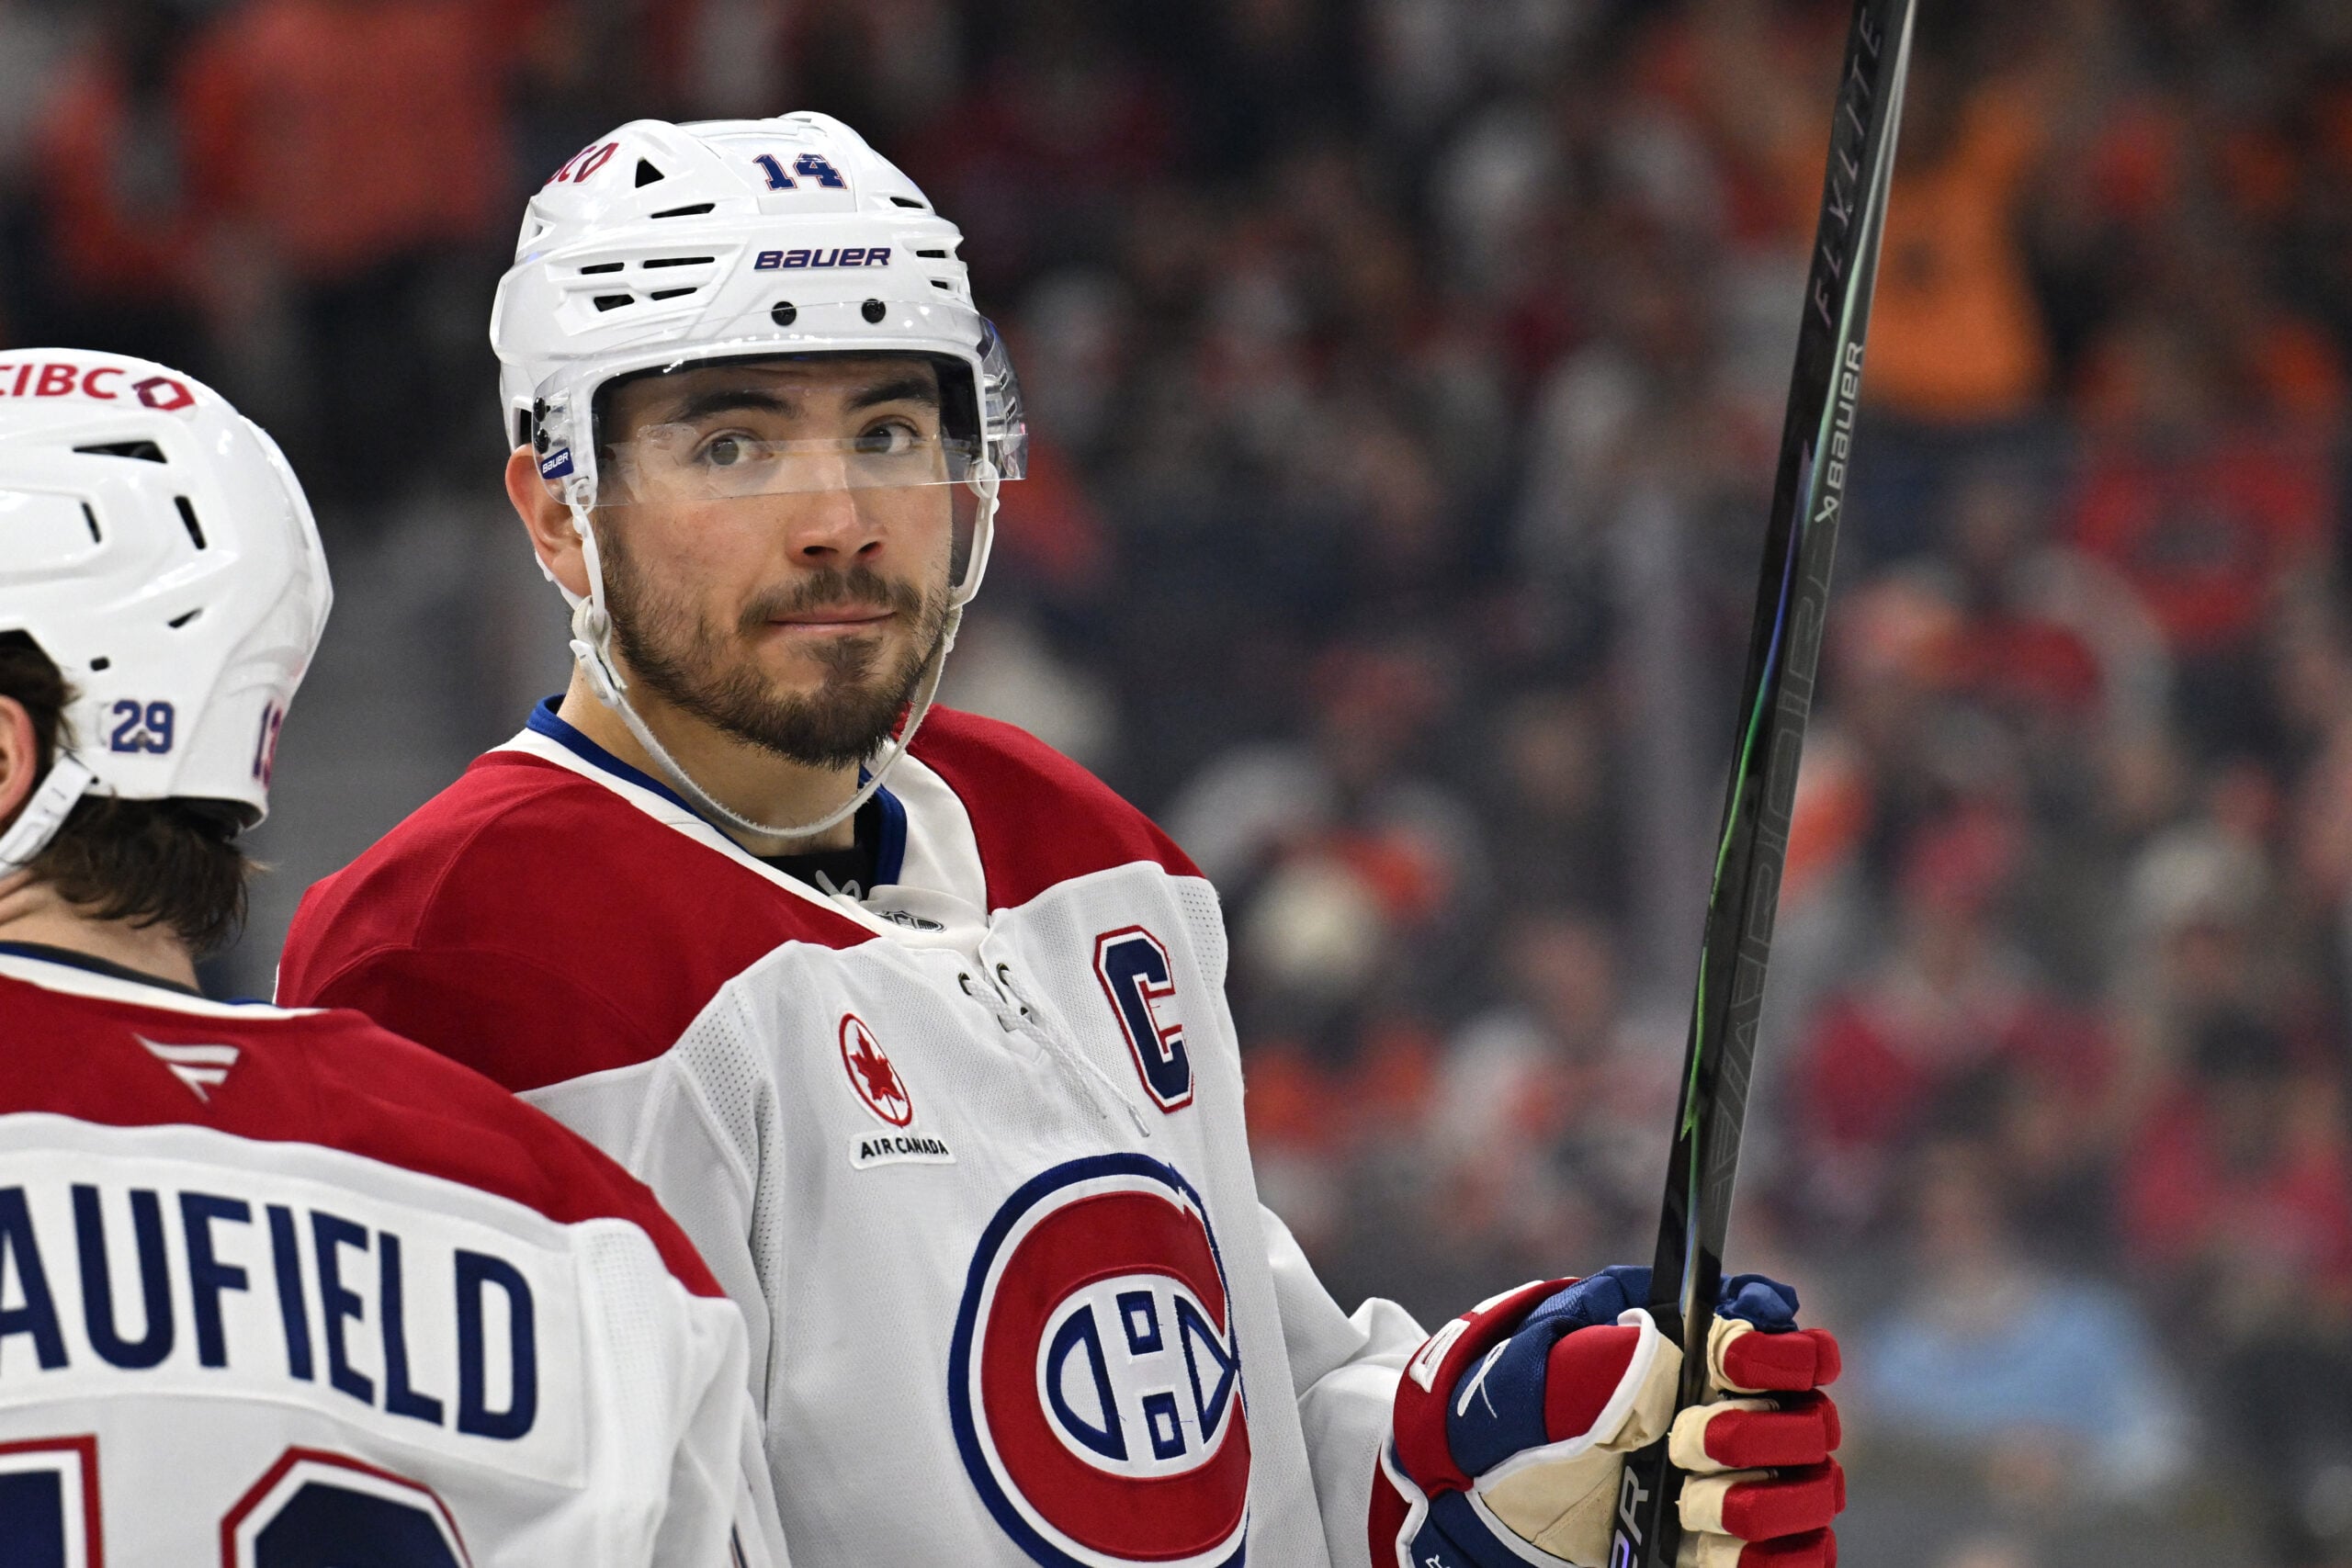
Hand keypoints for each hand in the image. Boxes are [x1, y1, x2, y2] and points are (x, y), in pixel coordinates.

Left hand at [1376, 1266, 1843, 1567]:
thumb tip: (1664, 1344)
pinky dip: (1772, 1558)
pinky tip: (1716, 1548)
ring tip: (1691, 1502)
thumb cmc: (1538, 1428)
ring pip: (1818, 1492)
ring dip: (1761, 1500)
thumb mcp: (1547, 1381)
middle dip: (1760, 1431)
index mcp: (1714, 1365)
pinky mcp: (1752, 1552)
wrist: (1510, 1509)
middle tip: (1689, 1439)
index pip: (1798, 1350)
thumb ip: (1603, 1354)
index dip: (1781, 1353)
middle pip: (1815, 1422)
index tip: (1732, 1361)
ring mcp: (1758, 1489)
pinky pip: (1805, 1558)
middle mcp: (1751, 1422)